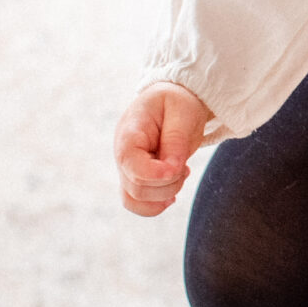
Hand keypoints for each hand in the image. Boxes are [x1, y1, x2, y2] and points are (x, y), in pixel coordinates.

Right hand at [114, 81, 212, 215]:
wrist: (173, 101)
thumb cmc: (177, 103)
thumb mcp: (183, 111)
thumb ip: (176, 140)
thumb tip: (172, 169)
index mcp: (129, 133)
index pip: (131, 164)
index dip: (156, 174)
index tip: (180, 167)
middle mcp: (122, 154)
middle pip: (136, 188)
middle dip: (168, 184)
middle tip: (184, 166)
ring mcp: (126, 168)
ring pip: (134, 200)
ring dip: (164, 195)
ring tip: (180, 174)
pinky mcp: (134, 178)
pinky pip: (136, 203)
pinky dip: (156, 205)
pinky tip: (172, 193)